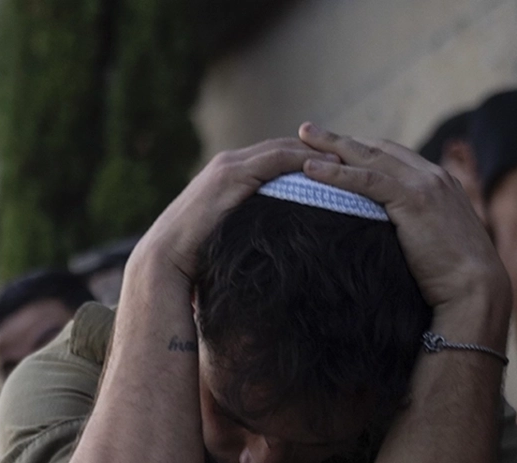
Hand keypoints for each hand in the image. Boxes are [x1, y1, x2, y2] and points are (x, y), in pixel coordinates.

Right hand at [135, 137, 340, 279]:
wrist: (164, 261)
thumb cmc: (193, 261)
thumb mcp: (228, 239)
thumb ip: (247, 231)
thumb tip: (266, 250)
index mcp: (226, 177)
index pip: (274, 159)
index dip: (305, 160)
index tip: (334, 167)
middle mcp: (228, 164)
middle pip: (283, 147)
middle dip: (316, 150)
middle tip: (352, 156)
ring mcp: (229, 167)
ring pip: (283, 148)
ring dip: (316, 151)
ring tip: (350, 158)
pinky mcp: (231, 175)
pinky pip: (277, 159)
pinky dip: (304, 159)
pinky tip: (331, 165)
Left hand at [298, 123, 510, 317]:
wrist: (476, 289)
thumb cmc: (450, 279)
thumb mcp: (427, 246)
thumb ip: (408, 231)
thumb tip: (379, 240)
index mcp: (437, 184)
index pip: (392, 157)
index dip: (359, 150)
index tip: (329, 148)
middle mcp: (432, 176)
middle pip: (377, 148)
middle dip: (340, 139)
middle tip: (307, 129)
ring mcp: (425, 185)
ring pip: (369, 157)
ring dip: (332, 145)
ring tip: (302, 135)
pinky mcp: (414, 200)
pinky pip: (367, 180)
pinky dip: (337, 172)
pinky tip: (310, 168)